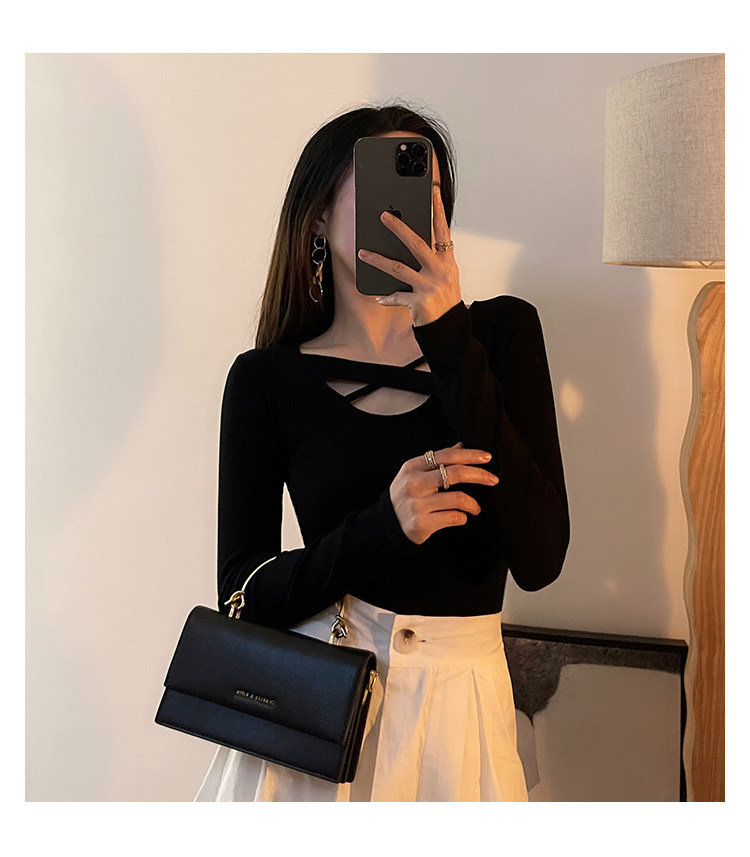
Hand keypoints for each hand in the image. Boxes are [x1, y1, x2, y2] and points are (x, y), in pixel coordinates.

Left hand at [357, 186, 461, 326]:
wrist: (451, 329)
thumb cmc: (445, 301)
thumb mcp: (446, 277)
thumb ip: (434, 260)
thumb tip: (414, 243)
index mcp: (447, 262)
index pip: (443, 231)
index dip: (439, 211)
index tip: (433, 192)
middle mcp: (440, 272)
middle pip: (417, 244)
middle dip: (399, 228)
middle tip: (384, 216)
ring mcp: (429, 287)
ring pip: (399, 269)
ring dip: (378, 260)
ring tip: (363, 253)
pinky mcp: (420, 303)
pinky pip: (397, 296)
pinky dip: (387, 297)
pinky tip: (378, 297)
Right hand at [389, 442, 499, 544]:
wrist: (387, 524)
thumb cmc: (406, 496)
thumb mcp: (415, 473)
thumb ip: (437, 460)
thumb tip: (461, 445)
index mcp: (413, 467)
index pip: (447, 455)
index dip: (470, 455)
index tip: (487, 457)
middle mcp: (414, 483)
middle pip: (455, 473)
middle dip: (480, 475)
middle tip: (493, 480)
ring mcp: (418, 504)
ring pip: (459, 498)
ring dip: (473, 504)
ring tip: (476, 508)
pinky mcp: (422, 523)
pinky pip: (454, 517)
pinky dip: (463, 517)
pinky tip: (461, 517)